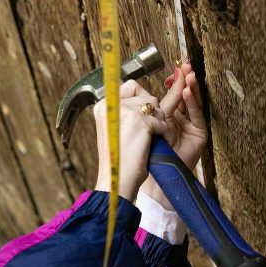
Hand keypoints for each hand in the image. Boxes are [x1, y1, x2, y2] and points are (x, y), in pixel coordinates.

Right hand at [93, 80, 168, 200]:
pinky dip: (162, 134)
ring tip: (146, 141)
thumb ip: (124, 113)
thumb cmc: (118, 160)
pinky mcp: (140, 120)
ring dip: (158, 124)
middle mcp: (112, 105)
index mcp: (103, 106)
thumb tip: (144, 100)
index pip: (131, 86)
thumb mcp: (115, 131)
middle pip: (146, 97)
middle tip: (145, 135)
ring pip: (156, 107)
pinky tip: (152, 145)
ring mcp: (126, 111)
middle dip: (152, 115)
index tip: (144, 119)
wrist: (117, 180)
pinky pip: (161, 121)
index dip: (142, 101)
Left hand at [140, 63, 207, 209]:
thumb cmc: (140, 154)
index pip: (170, 95)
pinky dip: (192, 103)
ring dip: (190, 87)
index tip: (171, 70)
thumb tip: (132, 85)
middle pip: (182, 96)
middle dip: (183, 79)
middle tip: (184, 65)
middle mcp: (178, 121)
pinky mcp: (199, 135)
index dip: (172, 82)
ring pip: (191, 102)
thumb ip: (139, 109)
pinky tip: (187, 92)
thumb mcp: (138, 126)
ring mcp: (189, 128)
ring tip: (188, 74)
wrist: (148, 176)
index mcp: (163, 118)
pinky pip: (196, 115)